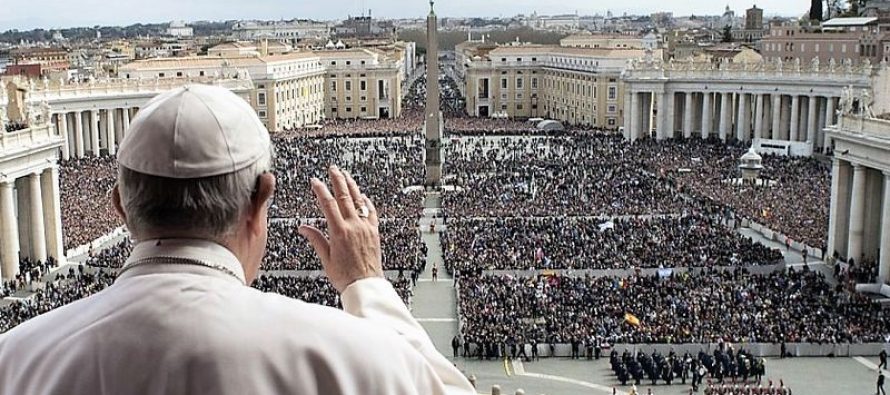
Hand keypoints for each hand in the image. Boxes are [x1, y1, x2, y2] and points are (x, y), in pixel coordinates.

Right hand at [298, 165, 382, 292]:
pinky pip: (371, 212)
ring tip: (346, 175)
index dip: (321, 190)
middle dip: (338, 180)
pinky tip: (363, 196)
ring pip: (359, 201)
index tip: (315, 181)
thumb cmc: (345, 276)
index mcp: (339, 232)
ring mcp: (366, 228)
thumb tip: (303, 228)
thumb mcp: (326, 258)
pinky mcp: (374, 232)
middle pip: (345, 197)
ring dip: (352, 186)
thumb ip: (316, 240)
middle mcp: (354, 226)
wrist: (365, 285)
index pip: (328, 204)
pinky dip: (366, 202)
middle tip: (333, 169)